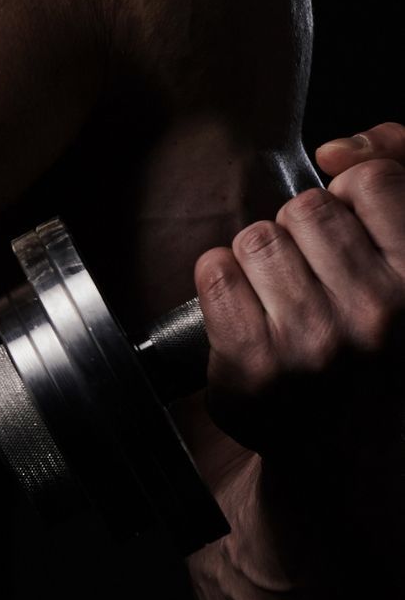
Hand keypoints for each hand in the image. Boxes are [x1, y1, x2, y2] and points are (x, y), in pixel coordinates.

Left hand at [194, 122, 404, 463]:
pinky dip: (220, 284)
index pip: (370, 183)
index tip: (353, 235)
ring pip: (257, 238)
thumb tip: (338, 150)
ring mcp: (317, 344)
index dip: (352, 201)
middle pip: (305, 209)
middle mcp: (383, 316)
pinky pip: (213, 272)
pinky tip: (247, 315)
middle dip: (303, 234)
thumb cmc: (381, 343)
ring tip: (285, 301)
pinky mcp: (255, 367)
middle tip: (318, 281)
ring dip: (261, 261)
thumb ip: (398, 170)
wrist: (353, 450)